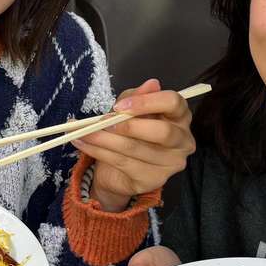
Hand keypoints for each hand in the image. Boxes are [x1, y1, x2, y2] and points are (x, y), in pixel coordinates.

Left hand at [73, 79, 195, 211]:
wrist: (119, 169)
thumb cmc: (130, 132)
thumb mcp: (130, 108)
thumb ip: (138, 96)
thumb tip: (152, 84)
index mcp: (180, 117)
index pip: (173, 103)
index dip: (146, 102)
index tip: (120, 106)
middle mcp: (183, 141)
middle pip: (162, 132)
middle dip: (128, 126)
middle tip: (104, 122)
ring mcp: (170, 164)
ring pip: (135, 148)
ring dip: (104, 138)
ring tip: (83, 131)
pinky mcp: (153, 180)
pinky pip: (122, 163)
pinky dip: (98, 151)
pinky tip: (83, 143)